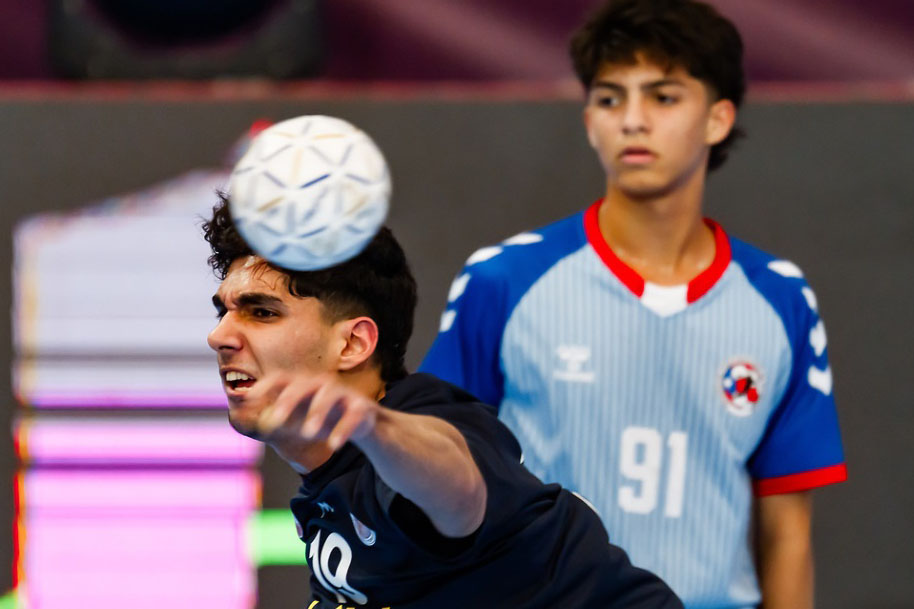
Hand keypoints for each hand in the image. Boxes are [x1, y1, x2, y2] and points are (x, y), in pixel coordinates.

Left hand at [253, 373, 379, 450]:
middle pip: (303, 385)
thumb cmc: (322, 418)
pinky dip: (342, 430)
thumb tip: (253, 421)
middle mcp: (322, 384)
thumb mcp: (298, 419)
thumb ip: (277, 419)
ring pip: (328, 396)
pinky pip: (352, 415)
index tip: (249, 398)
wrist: (360, 422)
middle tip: (275, 420)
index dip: (265, 386)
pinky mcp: (360, 406)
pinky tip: (333, 445)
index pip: (282, 378)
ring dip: (317, 413)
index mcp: (304, 384)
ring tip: (307, 434)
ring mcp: (343, 393)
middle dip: (288, 401)